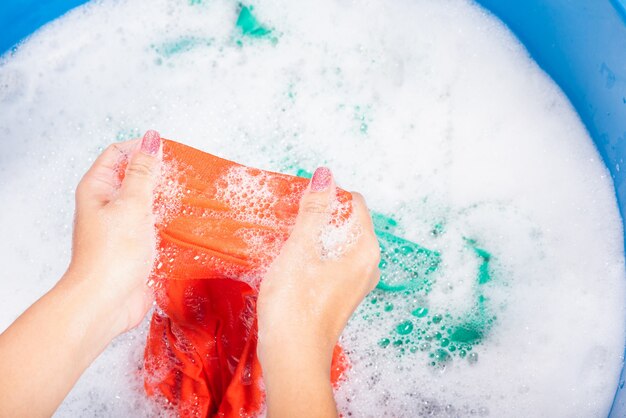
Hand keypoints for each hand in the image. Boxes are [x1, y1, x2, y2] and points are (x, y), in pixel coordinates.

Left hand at [0, 131, 162, 417]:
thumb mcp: (132, 204)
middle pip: (134, 178)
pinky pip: (153, 226)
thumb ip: (144, 172)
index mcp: (98, 189)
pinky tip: (187, 224)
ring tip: (190, 199)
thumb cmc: (113, 254)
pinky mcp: (135, 247)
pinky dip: (168, 223)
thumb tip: (151, 138)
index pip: (118, 154)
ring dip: (166, 201)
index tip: (170, 154)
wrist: (106, 302)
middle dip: (159, 175)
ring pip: (146, 203)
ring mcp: (121, 227)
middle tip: (185, 176)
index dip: (142, 149)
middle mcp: (107, 205)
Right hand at [257, 167, 379, 417]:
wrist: (292, 358)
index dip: (327, 198)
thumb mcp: (300, 249)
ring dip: (314, 237)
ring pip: (337, 243)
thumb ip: (313, 211)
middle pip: (346, 223)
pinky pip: (332, 261)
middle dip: (320, 217)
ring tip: (289, 244)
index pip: (354, 204)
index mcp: (365, 250)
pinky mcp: (342, 295)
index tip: (301, 206)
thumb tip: (326, 175)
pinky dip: (314, 255)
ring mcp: (356, 282)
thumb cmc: (294, 305)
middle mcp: (368, 265)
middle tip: (291, 225)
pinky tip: (293, 264)